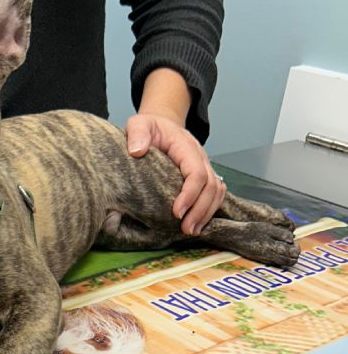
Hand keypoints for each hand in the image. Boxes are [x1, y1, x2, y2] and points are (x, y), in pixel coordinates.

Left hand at [126, 113, 225, 235]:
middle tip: (185, 229)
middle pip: (211, 186)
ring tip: (192, 231)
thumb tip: (137, 151)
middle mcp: (200, 157)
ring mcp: (203, 165)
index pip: (196, 172)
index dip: (190, 194)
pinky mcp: (202, 174)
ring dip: (206, 213)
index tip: (176, 212)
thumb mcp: (139, 124)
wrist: (161, 123)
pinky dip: (209, 208)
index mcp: (186, 146)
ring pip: (216, 191)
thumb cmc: (150, 126)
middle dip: (200, 210)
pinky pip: (214, 192)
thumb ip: (138, 134)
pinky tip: (198, 223)